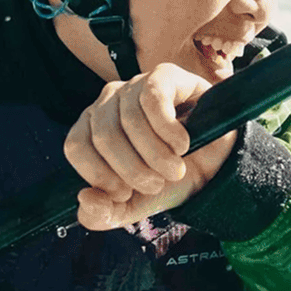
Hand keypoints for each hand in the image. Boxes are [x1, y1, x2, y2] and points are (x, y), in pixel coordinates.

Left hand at [64, 64, 238, 230]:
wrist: (214, 167)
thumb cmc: (168, 180)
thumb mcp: (132, 207)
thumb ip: (102, 214)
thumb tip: (85, 197)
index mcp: (91, 129)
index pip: (77, 146)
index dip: (101, 175)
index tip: (126, 193)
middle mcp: (108, 103)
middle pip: (104, 136)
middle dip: (134, 170)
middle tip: (157, 183)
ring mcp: (134, 86)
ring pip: (130, 120)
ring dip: (157, 155)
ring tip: (175, 168)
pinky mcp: (164, 76)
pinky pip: (154, 99)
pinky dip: (168, 130)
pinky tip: (182, 144)